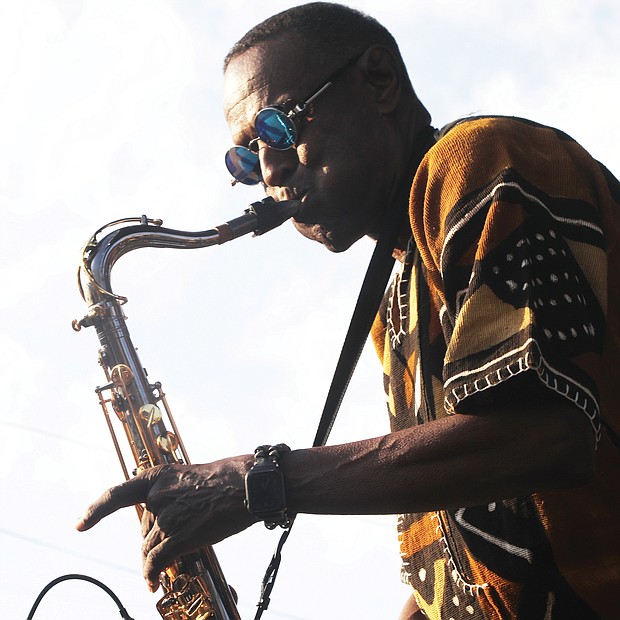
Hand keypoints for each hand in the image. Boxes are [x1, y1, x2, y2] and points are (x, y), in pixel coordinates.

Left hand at [76, 457, 256, 589]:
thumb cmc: (230, 477)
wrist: (249, 484)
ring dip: (151, 562)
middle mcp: (157, 495)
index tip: (80, 524)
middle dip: (151, 541)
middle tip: (162, 553)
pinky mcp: (178, 537)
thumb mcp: (193, 477)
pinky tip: (153, 582)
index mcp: (160, 476)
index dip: (96, 510)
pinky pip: (156, 561)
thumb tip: (168, 519)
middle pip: (143, 528)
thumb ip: (174, 494)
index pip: (119, 494)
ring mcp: (166, 516)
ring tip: (155, 575)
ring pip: (149, 547)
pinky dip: (152, 574)